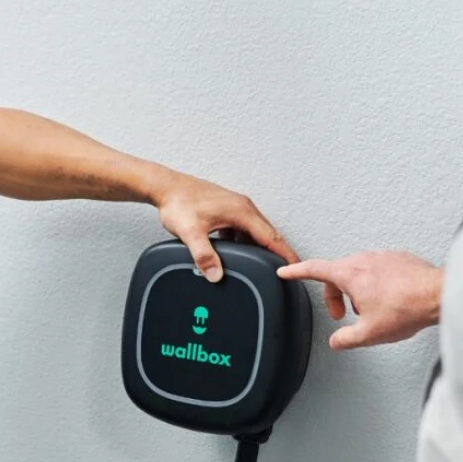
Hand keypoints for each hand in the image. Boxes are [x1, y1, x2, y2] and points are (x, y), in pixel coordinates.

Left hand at [152, 173, 297, 282]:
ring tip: (262, 265)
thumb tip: (215, 274)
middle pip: (267, 234)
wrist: (165, 187)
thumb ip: (204, 255)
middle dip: (276, 253)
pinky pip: (242, 228)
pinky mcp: (225, 209)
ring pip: (254, 231)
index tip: (297, 267)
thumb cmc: (179, 202)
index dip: (286, 254)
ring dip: (259, 247)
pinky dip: (245, 241)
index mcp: (242, 211)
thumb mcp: (191, 232)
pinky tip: (236, 251)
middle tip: (284, 271)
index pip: (272, 237)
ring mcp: (234, 207)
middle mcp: (242, 207)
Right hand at [277, 251, 441, 349]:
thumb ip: (346, 339)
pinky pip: (377, 269)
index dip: (295, 271)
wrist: (441, 295)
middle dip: (334, 295)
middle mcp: (363, 260)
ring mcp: (381, 256)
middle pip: (336, 274)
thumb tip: (336, 341)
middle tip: (341, 314)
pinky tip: (390, 300)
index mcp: (349, 274)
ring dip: (356, 290)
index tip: (285, 271)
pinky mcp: (398, 258)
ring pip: (358, 271)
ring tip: (371, 309)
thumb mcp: (370, 333)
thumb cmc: (408, 308)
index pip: (313, 269)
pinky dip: (376, 283)